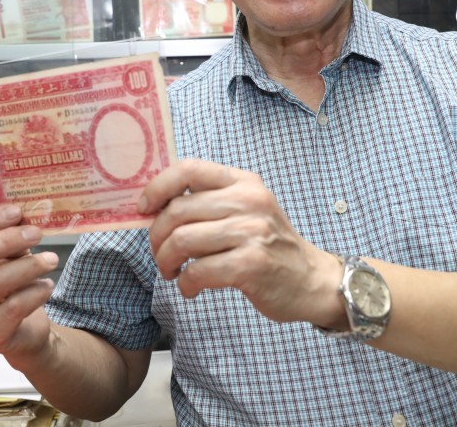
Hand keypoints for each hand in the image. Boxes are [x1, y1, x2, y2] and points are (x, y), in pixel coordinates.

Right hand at [0, 205, 58, 357]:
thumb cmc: (9, 291)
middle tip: (36, 234)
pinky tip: (47, 285)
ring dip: (27, 266)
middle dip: (5, 241)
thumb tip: (22, 217)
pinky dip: (34, 292)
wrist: (22, 334)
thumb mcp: (3, 262)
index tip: (17, 212)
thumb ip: (5, 242)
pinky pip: (11, 308)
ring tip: (51, 259)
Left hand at [138, 159, 341, 325]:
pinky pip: (198, 271)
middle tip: (160, 255)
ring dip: (167, 262)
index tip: (144, 208)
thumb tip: (154, 209)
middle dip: (156, 237)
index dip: (157, 187)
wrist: (311, 279)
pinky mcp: (252, 264)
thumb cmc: (269, 245)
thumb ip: (209, 203)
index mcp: (243, 182)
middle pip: (177, 209)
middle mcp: (248, 201)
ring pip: (183, 241)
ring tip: (172, 273)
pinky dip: (186, 283)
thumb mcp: (247, 210)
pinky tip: (191, 288)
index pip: (188, 168)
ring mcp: (252, 232)